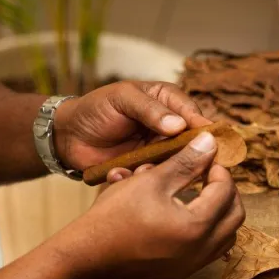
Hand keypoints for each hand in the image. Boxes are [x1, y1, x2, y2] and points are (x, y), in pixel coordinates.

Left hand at [52, 81, 210, 170]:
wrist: (69, 136)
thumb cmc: (96, 109)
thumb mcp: (122, 99)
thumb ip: (149, 110)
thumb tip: (180, 125)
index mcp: (168, 102)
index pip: (193, 114)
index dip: (203, 129)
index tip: (209, 143)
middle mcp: (169, 128)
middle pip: (192, 144)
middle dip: (186, 155)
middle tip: (180, 163)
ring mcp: (159, 151)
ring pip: (175, 165)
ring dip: (161, 169)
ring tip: (142, 168)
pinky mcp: (146, 170)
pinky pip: (154, 178)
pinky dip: (142, 179)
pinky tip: (123, 174)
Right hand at [56, 132, 244, 278]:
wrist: (86, 255)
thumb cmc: (114, 216)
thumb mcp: (151, 181)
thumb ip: (186, 162)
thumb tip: (211, 142)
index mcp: (196, 227)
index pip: (226, 191)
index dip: (219, 169)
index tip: (205, 157)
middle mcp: (200, 252)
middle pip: (235, 216)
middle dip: (226, 191)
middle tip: (207, 174)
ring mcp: (191, 267)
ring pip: (225, 237)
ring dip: (220, 213)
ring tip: (200, 194)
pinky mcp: (179, 274)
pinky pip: (208, 251)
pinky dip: (206, 231)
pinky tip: (185, 215)